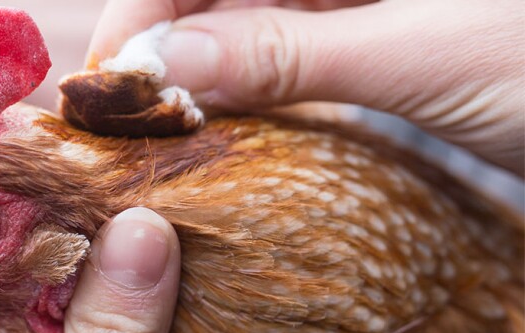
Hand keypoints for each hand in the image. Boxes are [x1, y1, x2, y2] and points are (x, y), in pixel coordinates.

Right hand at [87, 0, 524, 175]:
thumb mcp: (422, 53)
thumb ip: (284, 53)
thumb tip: (159, 65)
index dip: (149, 3)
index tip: (109, 74)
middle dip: (165, 38)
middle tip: (123, 112)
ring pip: (247, 17)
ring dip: (199, 66)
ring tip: (159, 122)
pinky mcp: (375, 33)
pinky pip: (286, 49)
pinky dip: (246, 83)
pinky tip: (219, 116)